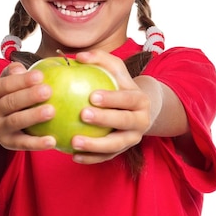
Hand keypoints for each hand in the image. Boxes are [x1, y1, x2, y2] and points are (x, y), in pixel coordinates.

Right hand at [0, 61, 56, 150]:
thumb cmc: (11, 94)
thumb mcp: (9, 81)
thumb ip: (15, 73)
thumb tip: (21, 68)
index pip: (4, 84)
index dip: (22, 80)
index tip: (40, 76)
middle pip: (9, 102)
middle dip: (29, 96)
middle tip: (48, 91)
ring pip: (14, 122)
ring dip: (33, 116)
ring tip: (51, 111)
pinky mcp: (6, 143)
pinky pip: (22, 144)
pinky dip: (36, 143)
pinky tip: (52, 141)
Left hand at [69, 50, 159, 164]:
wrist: (134, 110)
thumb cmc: (119, 85)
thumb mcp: (115, 70)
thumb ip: (99, 59)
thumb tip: (79, 57)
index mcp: (141, 100)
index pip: (128, 99)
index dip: (112, 99)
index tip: (92, 96)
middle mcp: (141, 121)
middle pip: (124, 122)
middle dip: (105, 120)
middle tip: (83, 115)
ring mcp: (132, 139)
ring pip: (116, 145)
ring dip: (95, 146)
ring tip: (74, 142)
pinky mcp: (122, 152)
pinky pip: (106, 157)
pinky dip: (91, 158)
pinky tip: (73, 155)